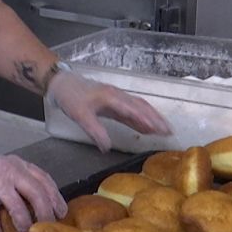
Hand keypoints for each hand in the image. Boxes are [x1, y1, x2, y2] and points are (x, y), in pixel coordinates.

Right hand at [0, 147, 66, 231]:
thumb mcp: (7, 172)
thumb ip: (22, 183)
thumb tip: (43, 209)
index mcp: (20, 165)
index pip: (45, 180)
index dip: (56, 198)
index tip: (61, 214)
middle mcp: (11, 169)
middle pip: (37, 193)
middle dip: (45, 214)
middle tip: (46, 230)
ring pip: (18, 207)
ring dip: (25, 226)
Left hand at [46, 69, 171, 151]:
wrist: (61, 83)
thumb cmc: (70, 96)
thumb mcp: (80, 115)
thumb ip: (95, 131)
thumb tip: (107, 148)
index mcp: (112, 97)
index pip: (134, 110)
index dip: (147, 120)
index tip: (159, 130)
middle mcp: (118, 96)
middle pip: (142, 107)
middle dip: (156, 119)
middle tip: (170, 132)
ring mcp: (116, 98)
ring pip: (139, 107)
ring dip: (152, 118)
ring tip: (164, 130)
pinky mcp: (113, 102)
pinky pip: (131, 110)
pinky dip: (141, 118)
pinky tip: (146, 127)